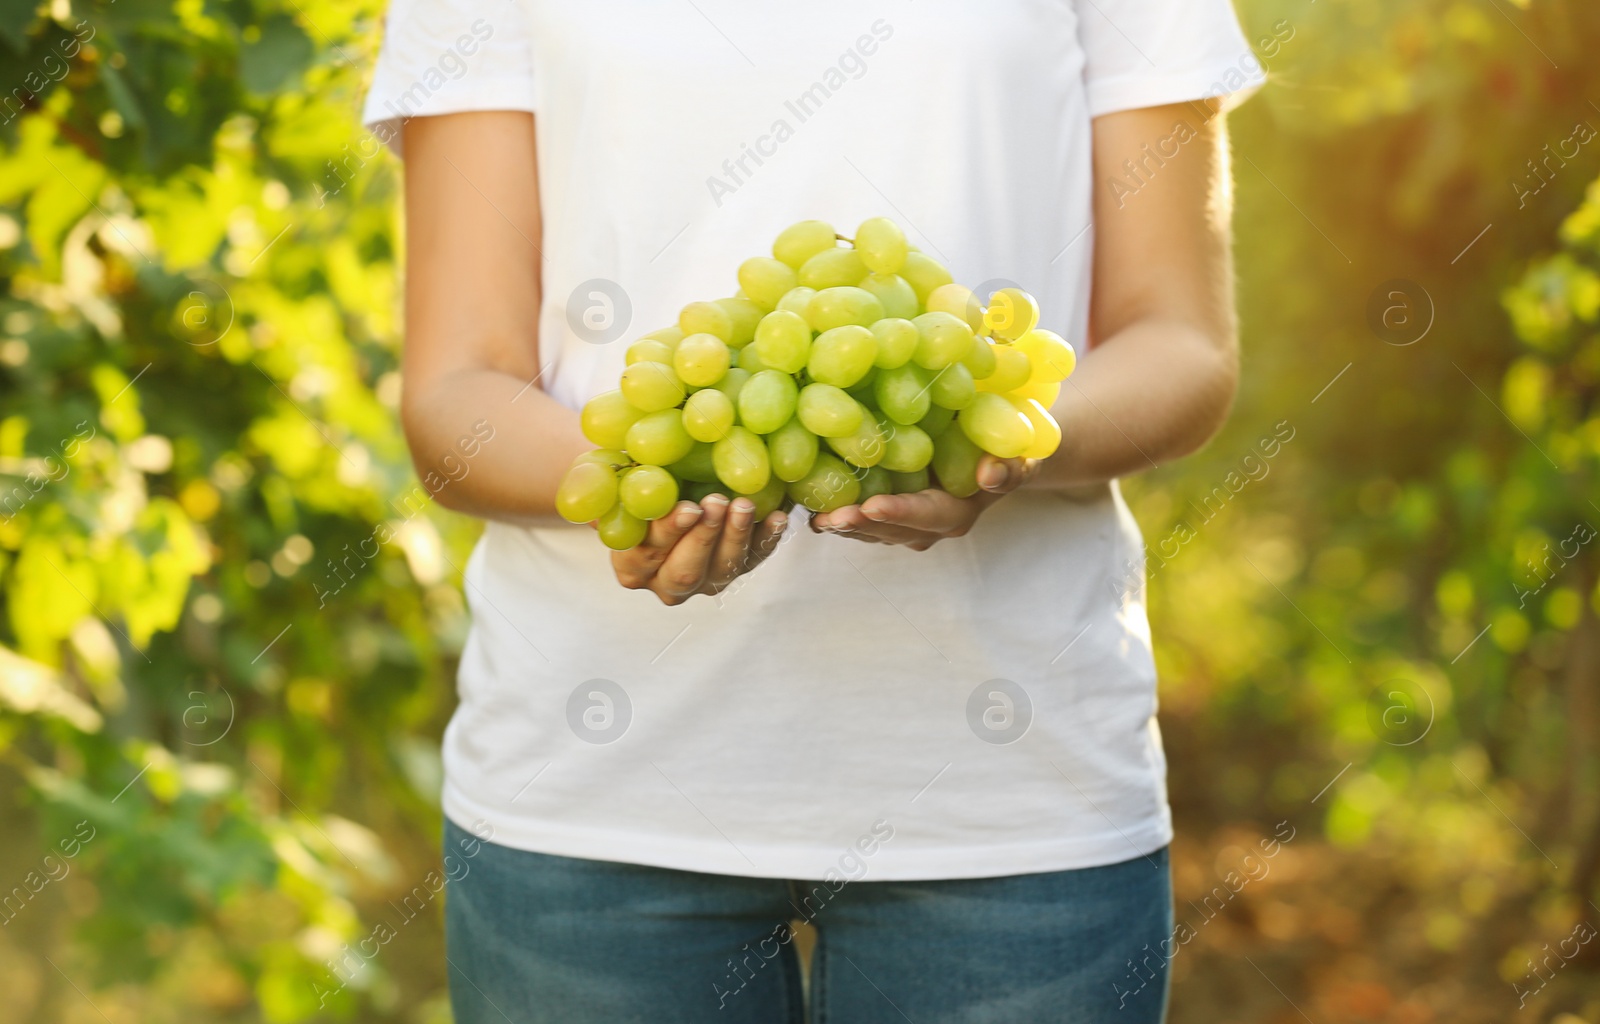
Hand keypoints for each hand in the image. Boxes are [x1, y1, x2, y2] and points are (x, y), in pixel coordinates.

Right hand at [609, 494, 787, 604]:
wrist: (668, 485)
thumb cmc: (640, 481)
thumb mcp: (622, 478)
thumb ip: (626, 479)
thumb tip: (635, 461)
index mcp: (631, 565)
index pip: (644, 554)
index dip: (667, 533)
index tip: (688, 509)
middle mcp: (664, 581)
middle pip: (684, 571)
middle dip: (703, 538)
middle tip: (718, 504)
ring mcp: (703, 581)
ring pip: (721, 571)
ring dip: (735, 537)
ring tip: (744, 505)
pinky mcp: (733, 570)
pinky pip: (752, 560)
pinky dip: (765, 539)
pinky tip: (777, 517)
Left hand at [810, 455, 1035, 549]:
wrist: (994, 457)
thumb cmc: (1006, 452)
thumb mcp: (1018, 457)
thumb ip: (1008, 468)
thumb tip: (989, 473)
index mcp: (955, 514)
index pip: (926, 516)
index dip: (900, 512)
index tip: (872, 507)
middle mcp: (926, 528)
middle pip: (889, 530)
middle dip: (859, 525)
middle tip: (828, 518)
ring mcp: (903, 525)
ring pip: (868, 530)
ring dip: (840, 524)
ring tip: (810, 514)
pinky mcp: (885, 514)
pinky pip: (858, 518)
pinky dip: (834, 511)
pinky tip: (805, 501)